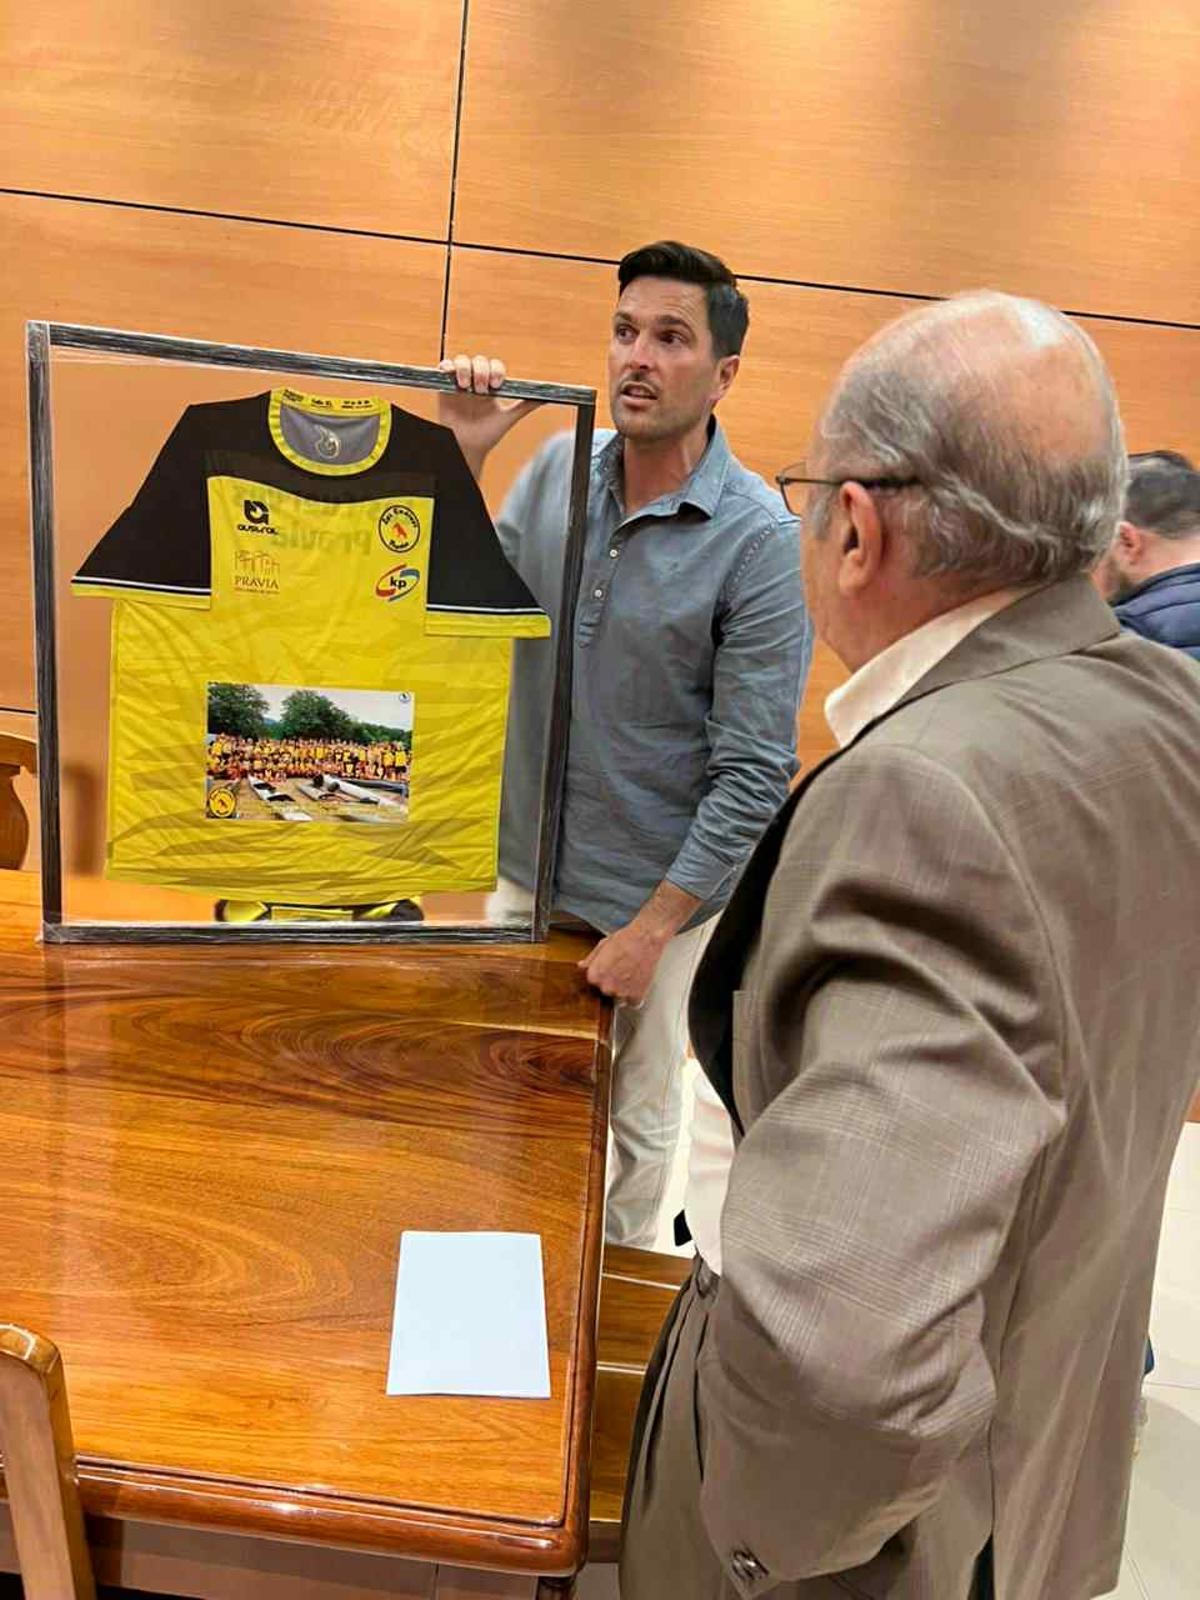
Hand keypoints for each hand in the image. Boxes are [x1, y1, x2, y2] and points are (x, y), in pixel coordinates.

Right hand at [437, 354, 540, 478]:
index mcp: (491, 386)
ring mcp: (459, 382)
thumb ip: (526, 405)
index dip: (496, 371)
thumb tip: (546, 397)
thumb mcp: (509, 418)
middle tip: (482, 390)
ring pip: (462, 361)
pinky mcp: (444, 386)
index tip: (497, 384)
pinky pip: (444, 368)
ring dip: (465, 368)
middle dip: (482, 371)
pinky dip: (448, 368)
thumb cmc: (487, 434)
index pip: (495, 367)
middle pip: (479, 361)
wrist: (467, 448)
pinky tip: (454, 380)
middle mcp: (476, 381)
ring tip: (467, 387)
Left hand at [579, 919, 670, 1007]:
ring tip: (631, 975)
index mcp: (594, 975)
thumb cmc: (626, 939)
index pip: (593, 984)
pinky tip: (637, 982)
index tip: (609, 970)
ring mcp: (621, 993)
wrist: (646, 939)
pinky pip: (633, 1003)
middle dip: (612, 984)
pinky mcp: (636, 996)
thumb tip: (581, 966)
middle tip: (622, 970)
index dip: (602, 977)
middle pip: (606, 992)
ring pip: (619, 999)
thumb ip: (591, 960)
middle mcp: (606, 987)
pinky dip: (635, 996)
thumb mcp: (602, 945)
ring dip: (624, 991)